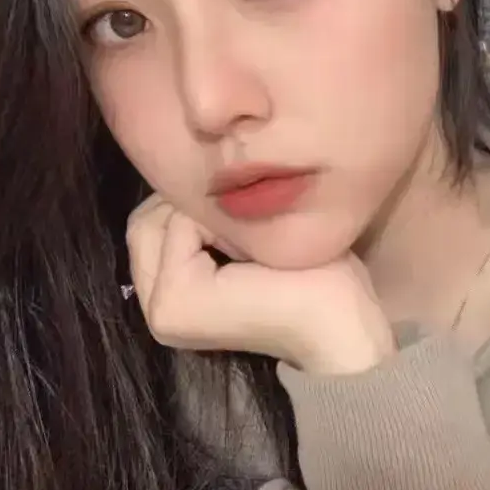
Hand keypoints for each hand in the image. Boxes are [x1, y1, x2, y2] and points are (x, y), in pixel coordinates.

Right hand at [126, 194, 396, 374]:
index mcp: (169, 295)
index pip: (152, 219)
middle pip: (144, 219)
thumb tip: (183, 164)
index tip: (246, 219)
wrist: (345, 326)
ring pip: (154, 218)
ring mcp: (160, 310)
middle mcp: (153, 307)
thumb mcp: (251, 231)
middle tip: (245, 225)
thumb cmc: (316, 277)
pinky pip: (178, 224)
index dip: (195, 203)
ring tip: (249, 238)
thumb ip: (209, 211)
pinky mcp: (175, 302)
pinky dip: (216, 219)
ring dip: (203, 211)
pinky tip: (253, 246)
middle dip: (190, 206)